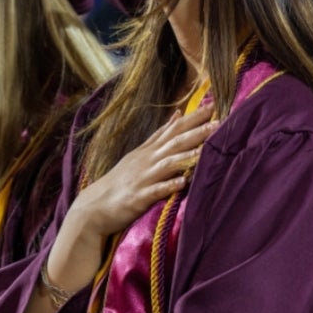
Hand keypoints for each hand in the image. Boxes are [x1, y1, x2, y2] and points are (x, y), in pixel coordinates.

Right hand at [68, 107, 215, 244]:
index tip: (212, 106)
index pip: (173, 129)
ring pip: (168, 163)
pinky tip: (183, 182)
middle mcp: (147, 160)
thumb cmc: (120, 181)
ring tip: (206, 149)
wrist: (94, 206)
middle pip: (174, 142)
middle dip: (196, 131)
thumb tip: (178, 114)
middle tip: (218, 120)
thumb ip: (159, 136)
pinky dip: (169, 185)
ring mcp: (143, 178)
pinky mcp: (139, 197)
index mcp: (148, 151)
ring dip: (187, 155)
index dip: (192, 118)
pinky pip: (156, 190)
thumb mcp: (138, 154)